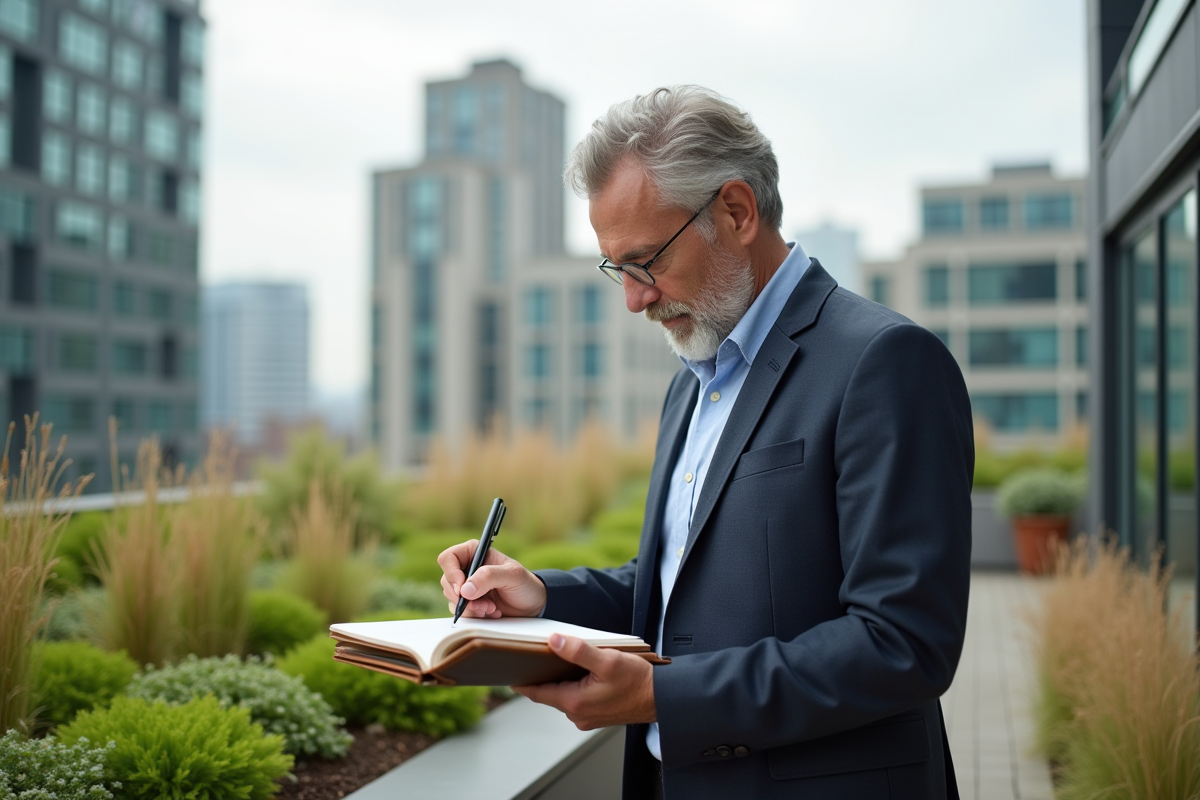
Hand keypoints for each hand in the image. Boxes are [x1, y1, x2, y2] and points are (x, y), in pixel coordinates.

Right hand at [438, 540, 546, 617]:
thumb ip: (489, 577)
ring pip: (451, 598)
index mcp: (475, 553)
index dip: (451, 573)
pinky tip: (491, 612)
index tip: (462, 588)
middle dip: (464, 597)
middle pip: (447, 581)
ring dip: (471, 607)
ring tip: (492, 607)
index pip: (448, 558)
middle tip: (484, 603)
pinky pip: (459, 611)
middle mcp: (467, 568)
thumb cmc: (525, 584)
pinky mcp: (469, 603)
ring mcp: (467, 587)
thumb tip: (464, 589)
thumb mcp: (512, 576)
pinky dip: (474, 615)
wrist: (533, 605)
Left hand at [513, 634, 656, 729]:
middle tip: (528, 658)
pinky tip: (580, 672)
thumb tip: (553, 642)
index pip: (537, 693)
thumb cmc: (638, 681)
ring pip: (564, 696)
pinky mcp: (598, 715)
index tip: (507, 671)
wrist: (663, 698)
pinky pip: (577, 699)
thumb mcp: (607, 660)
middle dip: (540, 677)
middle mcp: (578, 715)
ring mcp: (588, 717)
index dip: (521, 681)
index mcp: (575, 702)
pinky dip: (573, 686)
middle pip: (549, 694)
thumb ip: (578, 651)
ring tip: (555, 660)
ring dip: (559, 681)